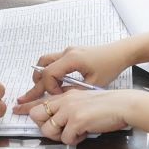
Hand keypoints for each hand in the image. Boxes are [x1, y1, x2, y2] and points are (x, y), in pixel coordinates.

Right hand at [14, 44, 131, 107]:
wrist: (120, 53)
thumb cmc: (111, 66)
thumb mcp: (94, 84)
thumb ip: (76, 90)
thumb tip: (62, 97)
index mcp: (72, 59)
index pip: (49, 73)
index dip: (49, 88)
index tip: (57, 96)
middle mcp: (67, 53)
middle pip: (42, 66)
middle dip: (36, 82)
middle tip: (28, 96)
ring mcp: (69, 51)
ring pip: (46, 61)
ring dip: (42, 75)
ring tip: (40, 90)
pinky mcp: (72, 53)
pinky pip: (54, 61)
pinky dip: (51, 72)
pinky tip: (55, 83)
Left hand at [22, 89, 140, 144]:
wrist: (123, 105)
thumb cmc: (108, 106)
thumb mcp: (85, 100)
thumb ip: (70, 107)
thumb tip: (60, 121)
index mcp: (66, 95)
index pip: (41, 101)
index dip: (27, 107)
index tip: (17, 109)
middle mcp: (64, 100)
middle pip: (37, 116)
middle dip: (46, 127)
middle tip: (61, 130)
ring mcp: (69, 110)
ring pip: (49, 130)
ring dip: (61, 136)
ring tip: (76, 132)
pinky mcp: (76, 121)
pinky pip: (66, 139)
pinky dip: (75, 140)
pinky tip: (85, 133)